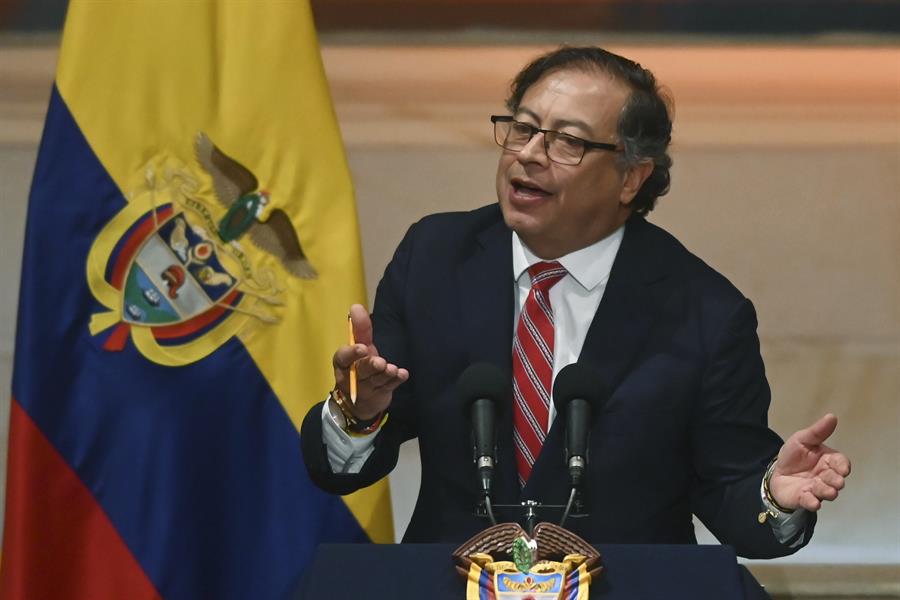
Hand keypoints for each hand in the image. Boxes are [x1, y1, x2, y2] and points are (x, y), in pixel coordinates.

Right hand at [332, 304, 408, 419]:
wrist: (362, 400)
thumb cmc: (359, 365)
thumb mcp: (359, 347)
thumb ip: (360, 329)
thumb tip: (355, 306)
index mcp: (343, 363)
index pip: (343, 358)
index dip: (352, 353)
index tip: (362, 347)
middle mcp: (353, 377)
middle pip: (361, 371)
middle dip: (370, 366)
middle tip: (379, 362)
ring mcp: (367, 389)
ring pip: (376, 380)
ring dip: (385, 374)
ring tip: (392, 369)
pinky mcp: (381, 395)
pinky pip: (389, 387)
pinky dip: (396, 380)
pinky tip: (402, 374)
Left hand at [769, 413, 850, 511]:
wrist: (776, 473)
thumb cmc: (794, 456)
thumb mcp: (802, 439)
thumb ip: (817, 431)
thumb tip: (832, 416)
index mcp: (828, 461)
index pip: (842, 463)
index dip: (843, 466)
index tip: (843, 468)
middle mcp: (826, 476)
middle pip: (837, 479)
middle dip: (837, 480)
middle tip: (835, 480)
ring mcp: (816, 489)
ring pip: (827, 492)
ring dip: (827, 491)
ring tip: (826, 490)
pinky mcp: (805, 498)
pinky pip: (811, 502)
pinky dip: (812, 502)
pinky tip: (814, 502)